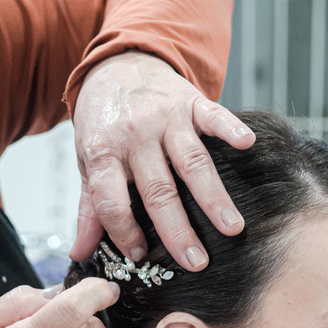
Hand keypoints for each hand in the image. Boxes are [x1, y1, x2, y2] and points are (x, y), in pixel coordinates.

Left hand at [70, 51, 255, 271]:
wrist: (116, 66)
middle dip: (178, 229)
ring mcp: (164, 117)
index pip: (111, 201)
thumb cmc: (104, 122)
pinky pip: (213, 115)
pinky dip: (230, 128)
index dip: (123, 231)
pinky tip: (246, 144)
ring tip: (232, 227)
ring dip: (213, 196)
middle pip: (157, 190)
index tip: (140, 255)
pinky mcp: (190, 101)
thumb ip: (89, 208)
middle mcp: (135, 136)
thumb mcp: (88, 162)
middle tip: (197, 261)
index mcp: (103, 153)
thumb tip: (80, 254)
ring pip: (191, 162)